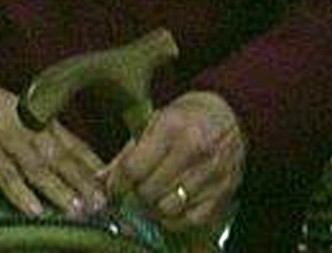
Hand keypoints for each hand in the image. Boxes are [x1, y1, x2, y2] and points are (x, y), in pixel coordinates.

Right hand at [0, 72, 106, 219]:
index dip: (93, 167)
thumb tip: (83, 164)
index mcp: (42, 119)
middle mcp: (30, 128)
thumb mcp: (25, 116)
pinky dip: (21, 194)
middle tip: (100, 205)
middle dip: (82, 182)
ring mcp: (7, 140)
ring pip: (37, 169)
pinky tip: (35, 211)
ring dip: (58, 190)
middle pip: (60, 158)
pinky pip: (5, 176)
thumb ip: (50, 138)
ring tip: (76, 210)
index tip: (113, 187)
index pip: (74, 145)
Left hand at [101, 90, 243, 235]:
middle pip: (149, 191)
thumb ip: (127, 153)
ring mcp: (211, 173)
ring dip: (155, 208)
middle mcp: (193, 150)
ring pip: (168, 208)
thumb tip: (100, 180)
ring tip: (153, 197)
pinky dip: (176, 218)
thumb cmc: (186, 116)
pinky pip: (191, 219)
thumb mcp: (154, 121)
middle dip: (136, 194)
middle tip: (136, 190)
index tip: (114, 188)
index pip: (133, 168)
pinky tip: (170, 206)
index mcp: (171, 127)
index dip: (118, 183)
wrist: (231, 113)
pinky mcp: (224, 191)